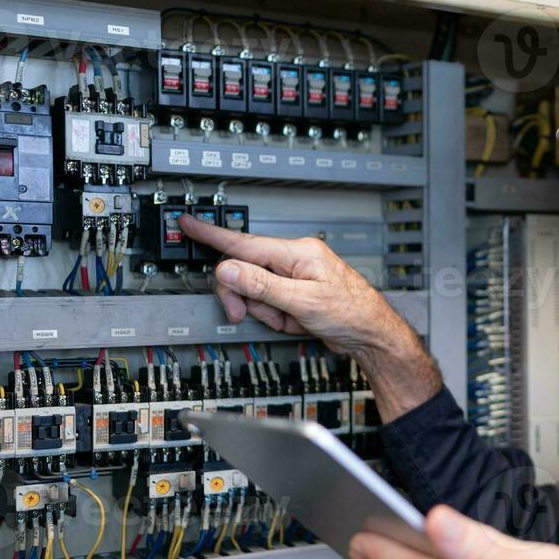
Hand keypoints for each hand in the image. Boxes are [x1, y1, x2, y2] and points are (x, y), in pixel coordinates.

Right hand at [180, 215, 439, 418]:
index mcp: (297, 252)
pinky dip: (277, 318)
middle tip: (245, 313)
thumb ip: (261, 285)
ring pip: (254, 291)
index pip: (244, 242)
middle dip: (245, 296)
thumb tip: (228, 269)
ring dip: (266, 312)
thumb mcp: (302, 302)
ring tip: (291, 319)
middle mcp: (294, 259)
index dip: (211, 234)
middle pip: (244, 271)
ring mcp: (294, 277)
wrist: (372, 335)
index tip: (187, 223)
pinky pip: (269, 303)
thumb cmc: (352, 313)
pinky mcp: (295, 293)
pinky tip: (296, 322)